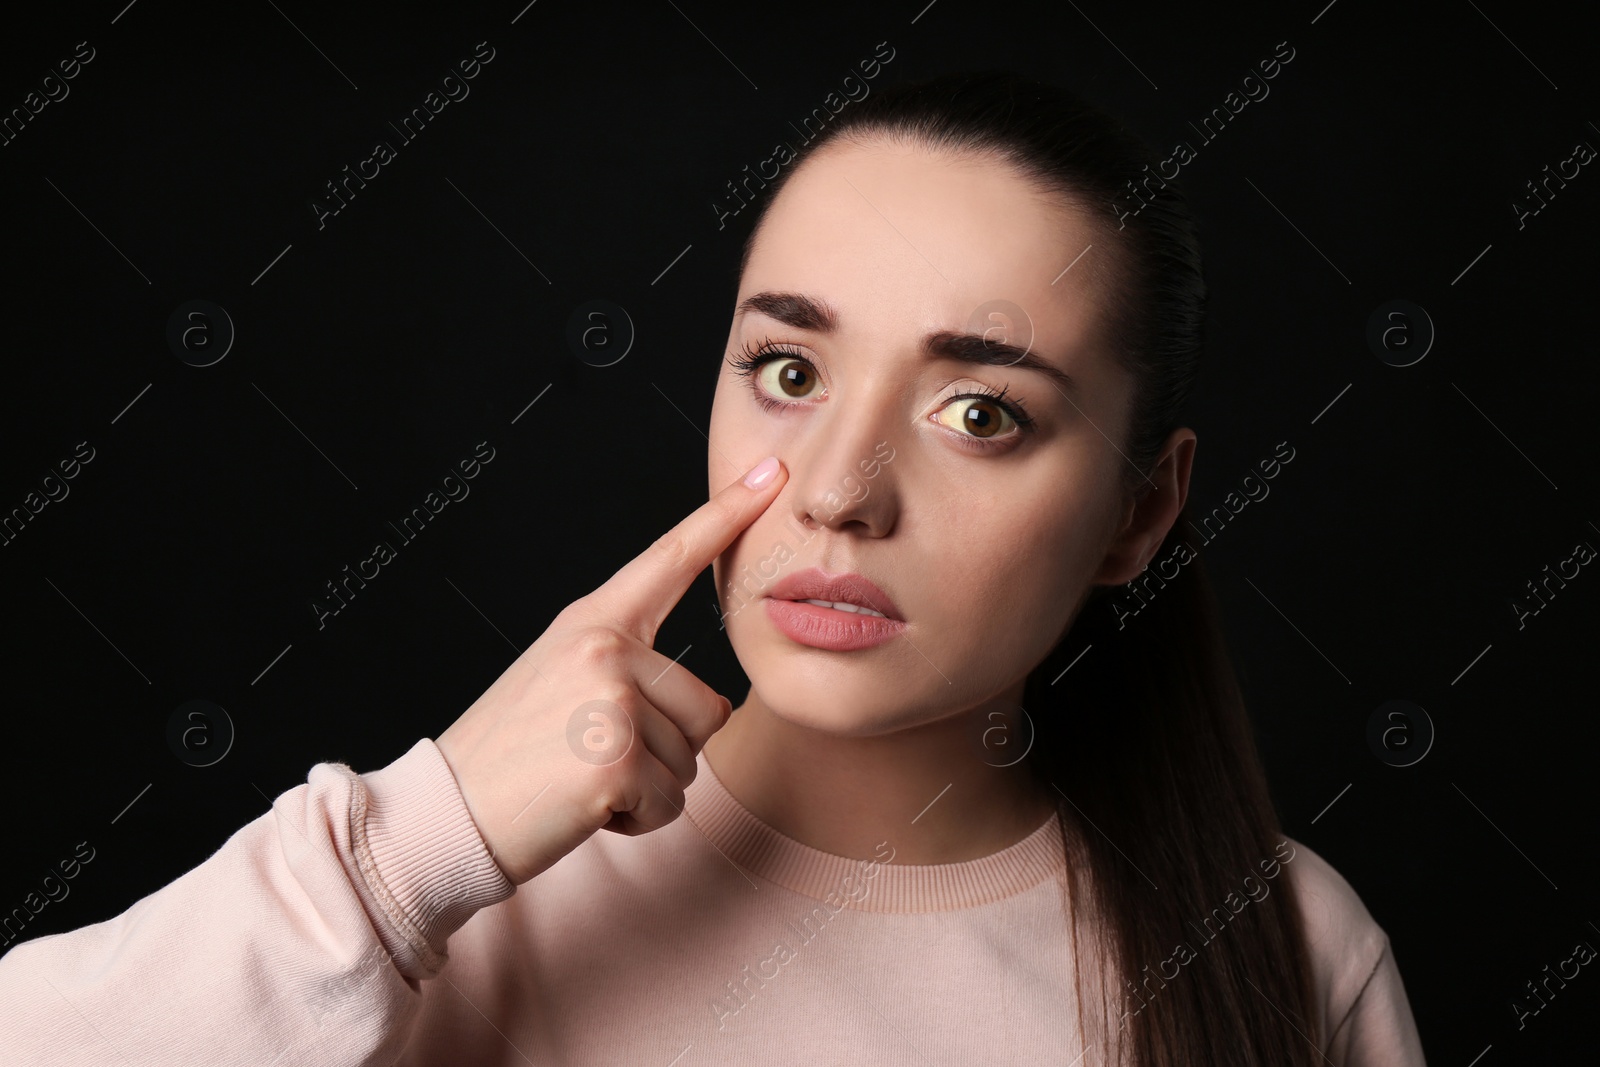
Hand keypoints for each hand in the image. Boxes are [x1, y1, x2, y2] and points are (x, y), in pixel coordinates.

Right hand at [436, 456, 785, 884]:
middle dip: (662, 751)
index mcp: (592, 621)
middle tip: (586, 754)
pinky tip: (582, 805)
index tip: (772, 473)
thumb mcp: (561, 679)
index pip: (670, 558)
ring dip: (646, 787)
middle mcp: (606, 647)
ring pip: (689, 759)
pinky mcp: (615, 757)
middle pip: (705, 708)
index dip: (726, 515)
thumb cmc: (509, 756)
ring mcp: (611, 698)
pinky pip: (669, 802)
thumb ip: (628, 668)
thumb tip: (712, 706)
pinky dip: (636, 819)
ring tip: (580, 777)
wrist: (445, 812)